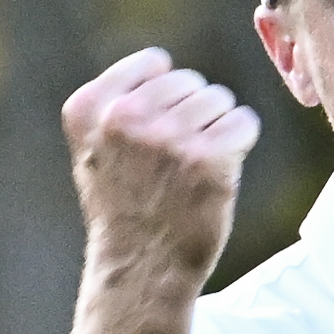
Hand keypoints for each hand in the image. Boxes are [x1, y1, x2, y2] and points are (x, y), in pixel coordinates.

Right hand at [63, 47, 255, 291]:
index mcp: (89, 109)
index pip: (153, 63)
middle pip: (189, 80)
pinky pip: (244, 122)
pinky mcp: (208, 159)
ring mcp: (167, 138)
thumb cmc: (125, 208)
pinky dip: (239, 144)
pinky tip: (217, 173)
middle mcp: (123, 118)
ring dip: (216, 129)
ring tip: (193, 169)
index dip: (163, 94)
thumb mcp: (96, 149)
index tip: (153, 133)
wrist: (142, 270)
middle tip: (175, 160)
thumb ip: (116, 102)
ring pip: (218, 99)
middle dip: (192, 113)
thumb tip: (163, 63)